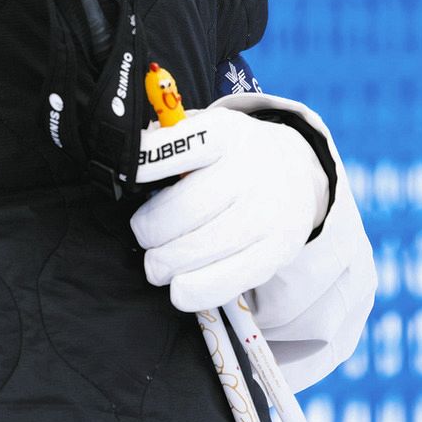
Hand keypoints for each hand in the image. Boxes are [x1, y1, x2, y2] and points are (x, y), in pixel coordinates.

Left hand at [129, 107, 326, 311]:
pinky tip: (178, 287)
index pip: (176, 149)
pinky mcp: (276, 251)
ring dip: (165, 263)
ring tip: (156, 264)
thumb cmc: (232, 155)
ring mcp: (267, 213)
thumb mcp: (206, 132)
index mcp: (224, 134)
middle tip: (142, 234)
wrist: (298, 171)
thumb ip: (168, 143)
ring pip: (201, 249)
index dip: (142, 165)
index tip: (124, 177)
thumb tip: (125, 158)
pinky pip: (227, 280)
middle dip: (150, 230)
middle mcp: (249, 171)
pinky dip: (194, 290)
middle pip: (184, 209)